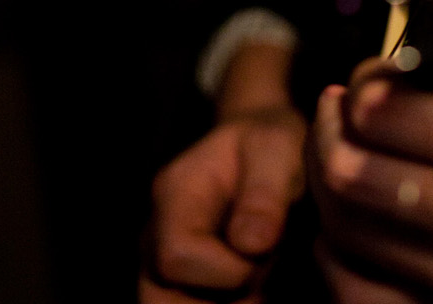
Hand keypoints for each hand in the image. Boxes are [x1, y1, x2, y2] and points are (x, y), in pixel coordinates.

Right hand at [140, 105, 306, 302]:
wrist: (264, 151)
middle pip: (159, 300)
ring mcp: (162, 266)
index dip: (227, 269)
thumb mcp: (277, 147)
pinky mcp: (179, 287)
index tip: (267, 251)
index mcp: (173, 195)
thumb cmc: (268, 143)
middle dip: (220, 302)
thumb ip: (265, 191)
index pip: (176, 256)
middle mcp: (155, 235)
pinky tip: (255, 293)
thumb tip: (251, 245)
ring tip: (259, 286)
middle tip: (262, 277)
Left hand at [309, 0, 432, 302]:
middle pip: (352, 177)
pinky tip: (363, 218)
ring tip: (352, 150)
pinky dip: (348, 255)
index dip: (366, 82)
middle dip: (334, 129)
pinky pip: (372, 300)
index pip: (384, 113)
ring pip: (350, 239)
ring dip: (335, 184)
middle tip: (347, 106)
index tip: (380, 71)